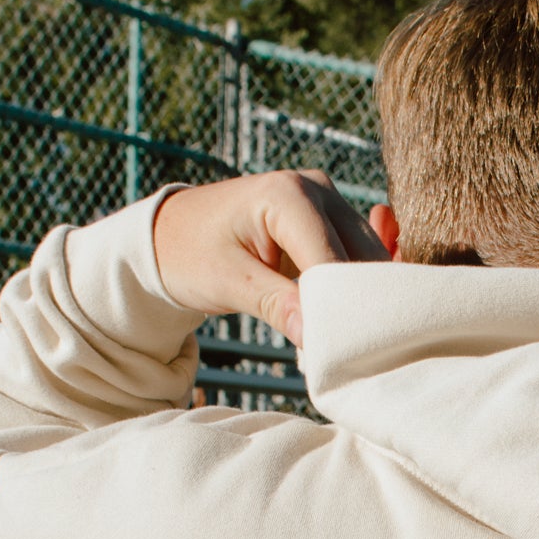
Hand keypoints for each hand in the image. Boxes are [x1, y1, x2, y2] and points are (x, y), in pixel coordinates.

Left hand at [153, 169, 388, 343]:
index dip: (340, 306)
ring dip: (358, 297)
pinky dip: (350, 287)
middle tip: (350, 350)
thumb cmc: (190, 253)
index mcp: (289, 195)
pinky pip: (356, 255)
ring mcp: (326, 200)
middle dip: (356, 302)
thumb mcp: (227, 282)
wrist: (172, 233)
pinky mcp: (328, 218)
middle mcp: (316, 188)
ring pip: (367, 256)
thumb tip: (316, 336)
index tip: (340, 348)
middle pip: (361, 255)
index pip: (333, 259)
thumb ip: (274, 304)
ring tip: (345, 338)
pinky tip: (341, 317)